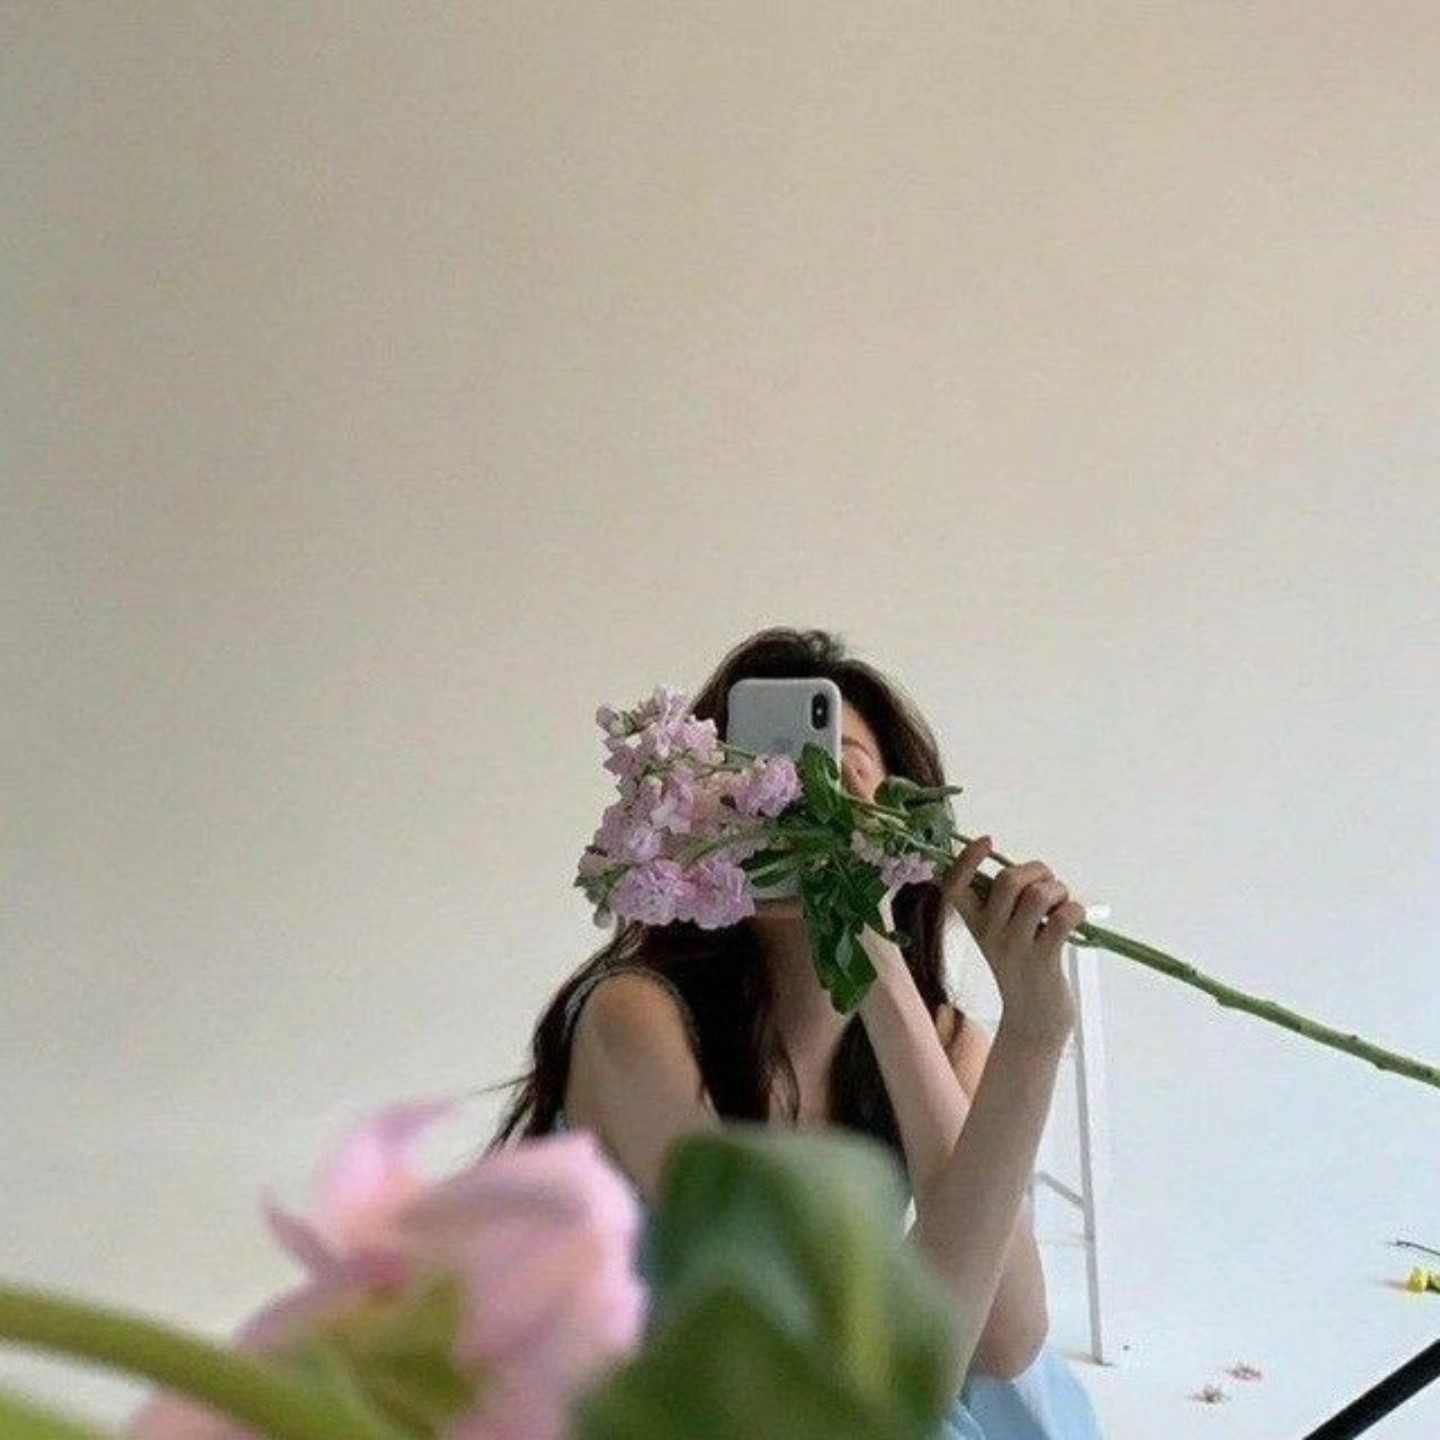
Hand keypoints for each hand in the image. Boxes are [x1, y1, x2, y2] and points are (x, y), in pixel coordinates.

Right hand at [940, 837, 1081, 1044]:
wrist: (1034, 1018)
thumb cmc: (1022, 964)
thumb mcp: (1001, 933)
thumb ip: (1006, 902)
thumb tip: (1031, 872)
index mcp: (974, 922)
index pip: (954, 886)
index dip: (966, 859)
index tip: (986, 840)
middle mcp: (989, 933)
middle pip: (1008, 880)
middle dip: (1037, 871)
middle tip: (1049, 885)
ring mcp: (1016, 948)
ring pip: (1039, 895)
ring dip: (1059, 890)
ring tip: (1062, 904)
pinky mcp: (1043, 960)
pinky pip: (1063, 917)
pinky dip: (1075, 910)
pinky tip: (1074, 920)